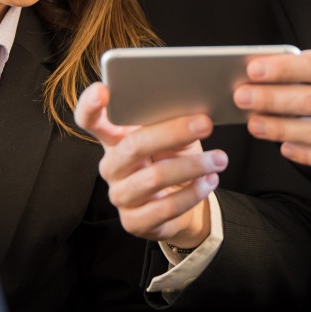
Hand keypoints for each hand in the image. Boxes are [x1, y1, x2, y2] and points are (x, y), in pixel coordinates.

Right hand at [74, 82, 227, 246]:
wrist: (182, 202)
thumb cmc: (173, 158)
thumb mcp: (174, 136)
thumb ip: (172, 121)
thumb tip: (194, 109)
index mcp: (114, 138)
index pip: (90, 119)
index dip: (90, 105)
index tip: (103, 90)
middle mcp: (111, 166)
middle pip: (133, 145)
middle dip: (172, 132)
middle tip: (206, 123)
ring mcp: (120, 195)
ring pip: (154, 177)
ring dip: (192, 166)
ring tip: (219, 159)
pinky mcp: (134, 221)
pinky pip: (165, 207)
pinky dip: (193, 192)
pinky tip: (209, 181)